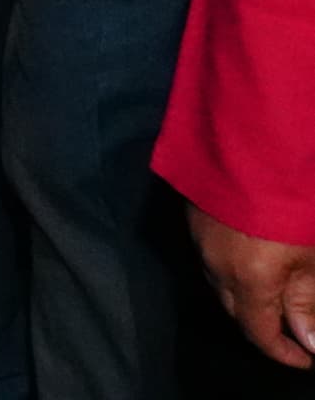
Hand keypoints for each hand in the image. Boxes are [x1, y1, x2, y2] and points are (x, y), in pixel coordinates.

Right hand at [189, 202, 314, 368]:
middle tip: (294, 329)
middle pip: (236, 311)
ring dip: (245, 296)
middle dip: (262, 326)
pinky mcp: (194, 214)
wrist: (250, 141)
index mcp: (246, 280)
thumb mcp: (311, 256)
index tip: (307, 358)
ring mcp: (200, 238)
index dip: (284, 352)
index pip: (259, 332)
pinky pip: (211, 255)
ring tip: (274, 293)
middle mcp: (215, 265)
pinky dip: (231, 268)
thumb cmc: (291, 201)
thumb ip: (308, 299)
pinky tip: (249, 256)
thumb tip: (308, 340)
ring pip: (219, 283)